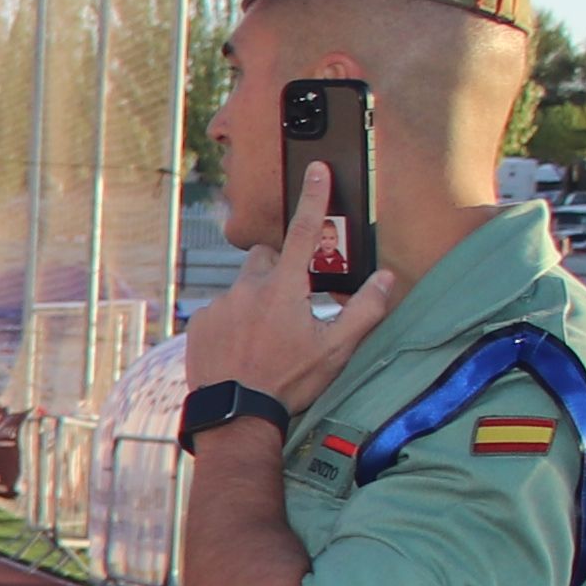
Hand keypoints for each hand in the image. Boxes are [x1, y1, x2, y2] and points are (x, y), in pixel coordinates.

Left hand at [180, 166, 400, 418]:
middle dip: (278, 270)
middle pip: (265, 259)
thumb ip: (366, 310)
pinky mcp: (198, 324)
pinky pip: (219, 312)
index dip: (314, 199)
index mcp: (283, 289)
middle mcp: (246, 289)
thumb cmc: (289, 382)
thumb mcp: (336, 350)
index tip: (317, 170)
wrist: (235, 415)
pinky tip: (240, 351)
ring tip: (263, 340)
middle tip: (290, 306)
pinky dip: (231, 323)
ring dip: (254, 302)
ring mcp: (218, 305)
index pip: (306, 233)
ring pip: (241, 289)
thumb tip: (387, 277)